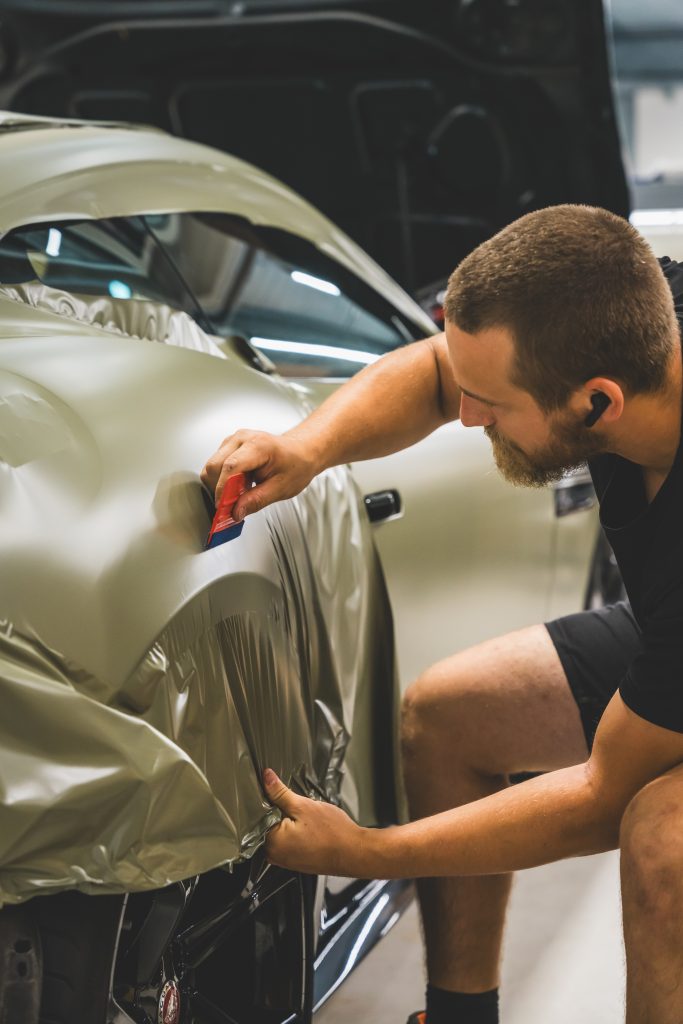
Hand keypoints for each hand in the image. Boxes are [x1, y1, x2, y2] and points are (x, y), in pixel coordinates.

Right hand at [200, 430, 318, 519]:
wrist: (301, 452)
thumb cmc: (296, 465)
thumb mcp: (281, 488)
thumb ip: (257, 501)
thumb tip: (236, 512)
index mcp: (258, 446)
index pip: (230, 466)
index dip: (222, 489)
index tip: (222, 506)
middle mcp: (242, 438)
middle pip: (214, 465)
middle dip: (218, 489)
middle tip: (231, 505)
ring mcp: (234, 440)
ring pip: (212, 466)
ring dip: (219, 484)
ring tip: (239, 492)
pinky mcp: (230, 446)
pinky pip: (216, 465)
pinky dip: (221, 479)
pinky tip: (238, 484)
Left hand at [263, 769, 368, 876]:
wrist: (354, 852)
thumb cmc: (333, 833)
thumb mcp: (303, 806)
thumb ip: (280, 793)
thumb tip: (266, 778)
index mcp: (272, 842)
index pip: (259, 815)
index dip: (270, 801)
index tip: (281, 796)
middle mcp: (275, 855)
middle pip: (269, 824)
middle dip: (281, 812)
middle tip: (300, 809)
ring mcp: (286, 861)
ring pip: (281, 832)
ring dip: (291, 823)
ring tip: (308, 820)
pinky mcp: (296, 861)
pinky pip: (290, 842)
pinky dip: (297, 832)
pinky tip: (311, 829)